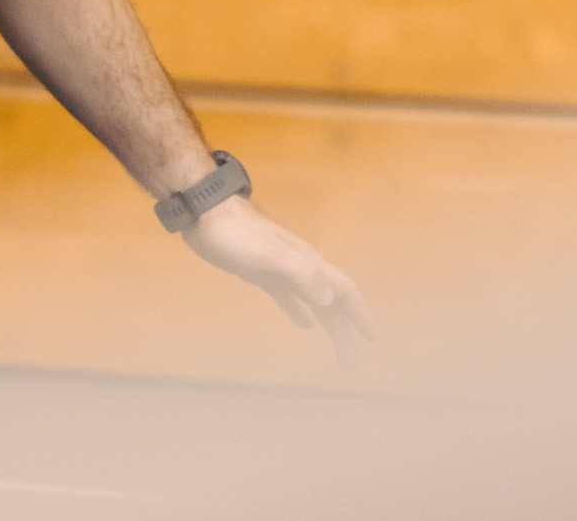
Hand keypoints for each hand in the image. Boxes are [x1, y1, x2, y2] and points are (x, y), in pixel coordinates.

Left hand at [182, 196, 377, 368]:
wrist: (204, 211)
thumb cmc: (234, 231)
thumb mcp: (269, 253)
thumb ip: (301, 272)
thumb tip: (328, 298)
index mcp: (306, 262)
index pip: (343, 290)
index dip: (360, 313)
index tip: (372, 337)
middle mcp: (299, 266)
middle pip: (331, 303)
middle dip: (344, 332)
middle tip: (351, 364)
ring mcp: (279, 269)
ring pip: (313, 301)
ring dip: (328, 324)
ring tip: (338, 348)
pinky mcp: (260, 271)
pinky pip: (288, 296)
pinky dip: (299, 310)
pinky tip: (303, 322)